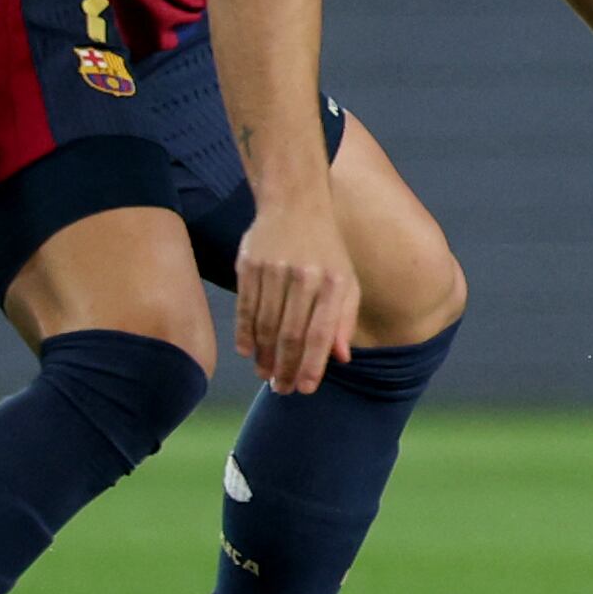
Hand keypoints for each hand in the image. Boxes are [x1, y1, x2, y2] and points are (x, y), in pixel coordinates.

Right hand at [234, 201, 360, 393]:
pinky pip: (245, 308)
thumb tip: (340, 359)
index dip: (312, 365)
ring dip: (264, 356)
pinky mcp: (250, 264)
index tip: (305, 389)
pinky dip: (246, 334)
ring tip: (266, 375)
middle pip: (290, 334)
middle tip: (281, 390)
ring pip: (265, 325)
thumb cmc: (326, 250)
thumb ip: (345, 319)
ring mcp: (275, 269)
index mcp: (334, 281)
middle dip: (285, 368)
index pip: (321, 333)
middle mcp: (305, 276)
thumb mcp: (347, 280)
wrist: (295, 203)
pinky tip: (248, 352)